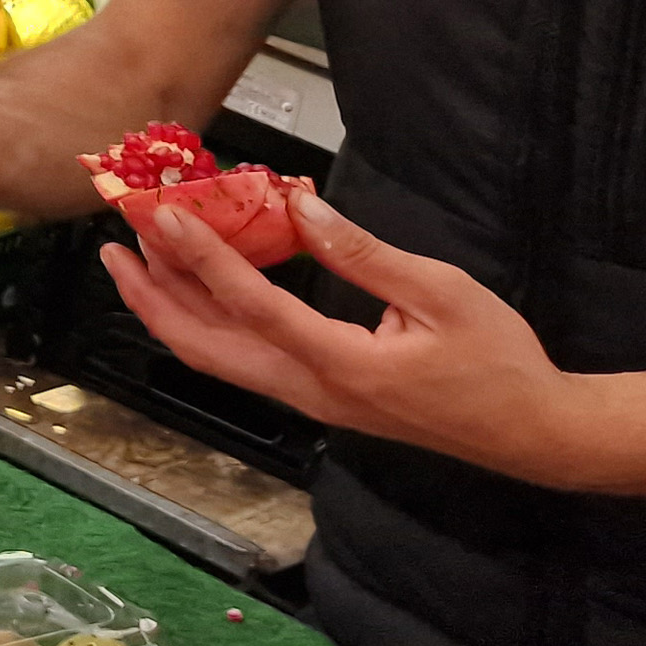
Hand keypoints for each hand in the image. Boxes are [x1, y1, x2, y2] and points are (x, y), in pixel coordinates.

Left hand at [100, 191, 605, 485]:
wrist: (530, 433)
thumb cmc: (498, 362)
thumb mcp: (442, 293)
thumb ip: (366, 254)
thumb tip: (306, 211)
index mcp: (340, 364)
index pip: (250, 305)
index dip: (201, 257)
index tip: (164, 217)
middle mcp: (311, 390)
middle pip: (205, 346)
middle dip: (151, 295)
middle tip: (115, 244)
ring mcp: (310, 401)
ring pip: (216, 358)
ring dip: (170, 310)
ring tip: (138, 261)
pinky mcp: (317, 399)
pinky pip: (242, 362)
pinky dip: (206, 324)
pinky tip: (199, 287)